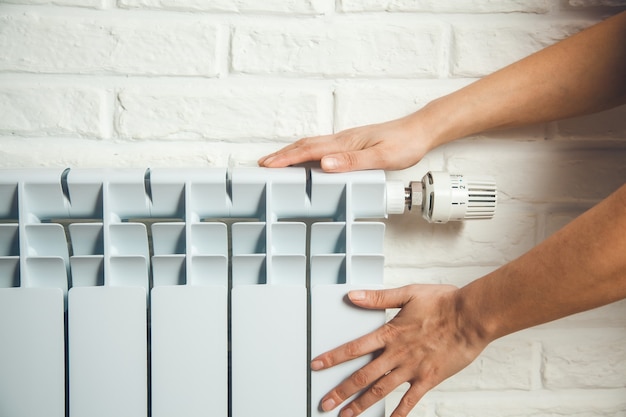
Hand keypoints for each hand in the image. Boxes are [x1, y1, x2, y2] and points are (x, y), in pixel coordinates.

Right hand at [258, 115, 433, 171]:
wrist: (420, 131)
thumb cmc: (403, 144)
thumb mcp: (381, 157)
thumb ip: (353, 161)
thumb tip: (325, 164)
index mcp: (344, 143)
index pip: (308, 150)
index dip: (286, 158)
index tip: (267, 165)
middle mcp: (342, 140)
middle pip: (304, 146)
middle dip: (281, 155)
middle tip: (262, 165)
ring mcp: (346, 141)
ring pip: (311, 146)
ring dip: (291, 154)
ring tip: (276, 162)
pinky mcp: (351, 144)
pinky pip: (321, 148)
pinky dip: (306, 153)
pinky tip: (307, 160)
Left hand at [311, 285, 488, 416]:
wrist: (472, 317)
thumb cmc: (444, 302)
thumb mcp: (408, 293)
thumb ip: (377, 298)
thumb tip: (352, 296)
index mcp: (390, 334)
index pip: (354, 348)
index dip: (333, 358)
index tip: (316, 366)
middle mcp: (397, 355)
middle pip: (362, 376)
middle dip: (341, 392)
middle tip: (324, 403)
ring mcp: (412, 369)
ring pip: (381, 391)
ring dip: (361, 405)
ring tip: (345, 416)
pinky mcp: (429, 379)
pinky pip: (410, 401)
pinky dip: (398, 414)